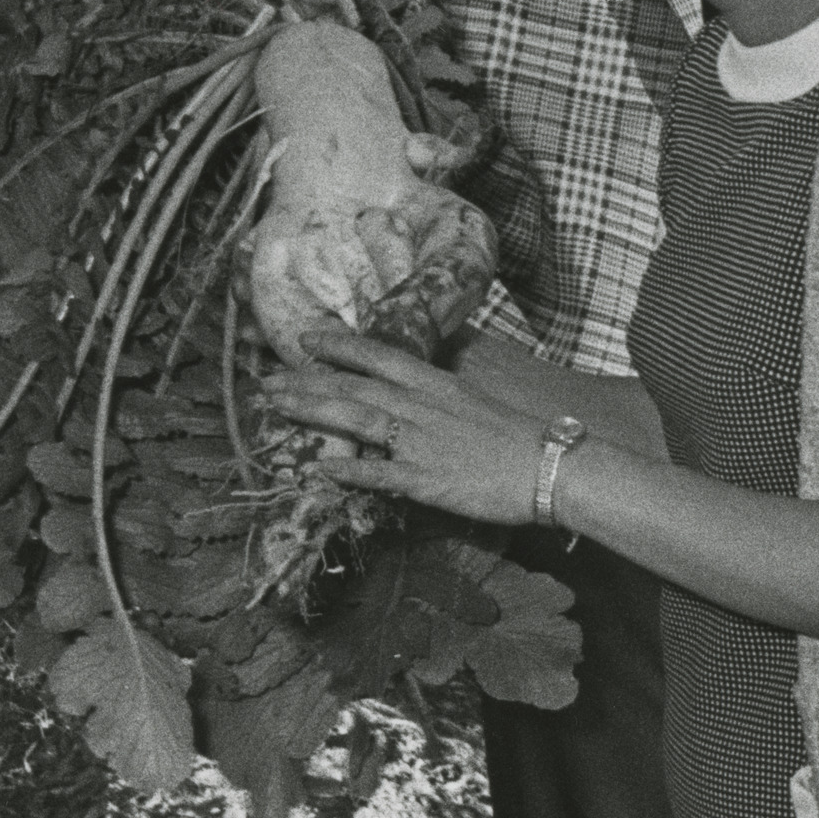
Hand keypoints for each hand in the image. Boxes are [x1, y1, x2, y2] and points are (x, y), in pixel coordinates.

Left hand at [264, 327, 552, 526]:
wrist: (552, 466)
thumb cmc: (521, 439)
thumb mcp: (477, 404)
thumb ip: (441, 401)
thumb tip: (417, 400)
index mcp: (437, 385)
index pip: (380, 356)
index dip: (340, 346)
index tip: (306, 338)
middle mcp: (423, 406)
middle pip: (355, 387)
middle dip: (307, 382)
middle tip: (267, 381)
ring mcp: (422, 441)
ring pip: (357, 418)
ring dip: (313, 410)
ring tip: (276, 407)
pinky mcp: (427, 479)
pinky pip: (379, 474)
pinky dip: (348, 471)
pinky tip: (319, 470)